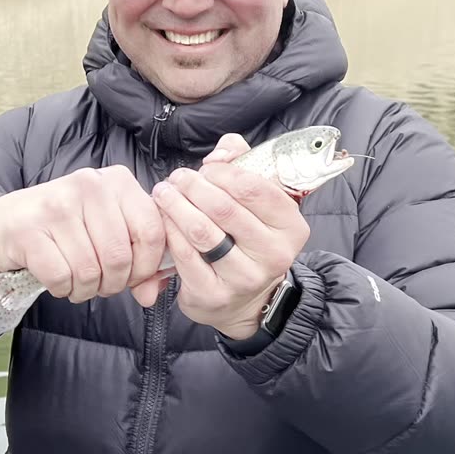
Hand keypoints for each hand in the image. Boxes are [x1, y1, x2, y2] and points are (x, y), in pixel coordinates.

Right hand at [0, 166, 168, 305]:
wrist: (2, 224)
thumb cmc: (64, 229)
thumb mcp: (106, 231)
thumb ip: (138, 261)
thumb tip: (151, 296)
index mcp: (117, 181)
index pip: (152, 231)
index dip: (146, 266)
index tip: (133, 276)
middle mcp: (89, 186)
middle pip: (120, 257)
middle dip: (113, 284)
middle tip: (100, 285)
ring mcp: (57, 205)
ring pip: (90, 271)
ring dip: (86, 290)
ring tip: (77, 282)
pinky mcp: (29, 230)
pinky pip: (61, 277)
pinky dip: (62, 289)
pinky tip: (59, 281)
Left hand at [146, 134, 309, 338]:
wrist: (244, 301)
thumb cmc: (247, 239)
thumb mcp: (257, 203)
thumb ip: (243, 164)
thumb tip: (222, 152)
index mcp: (291, 226)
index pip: (254, 188)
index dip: (223, 172)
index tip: (205, 169)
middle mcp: (274, 254)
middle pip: (224, 208)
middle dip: (193, 186)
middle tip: (177, 178)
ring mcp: (245, 278)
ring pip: (202, 231)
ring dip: (176, 206)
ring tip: (163, 193)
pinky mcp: (215, 295)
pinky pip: (185, 255)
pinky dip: (170, 232)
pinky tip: (163, 221)